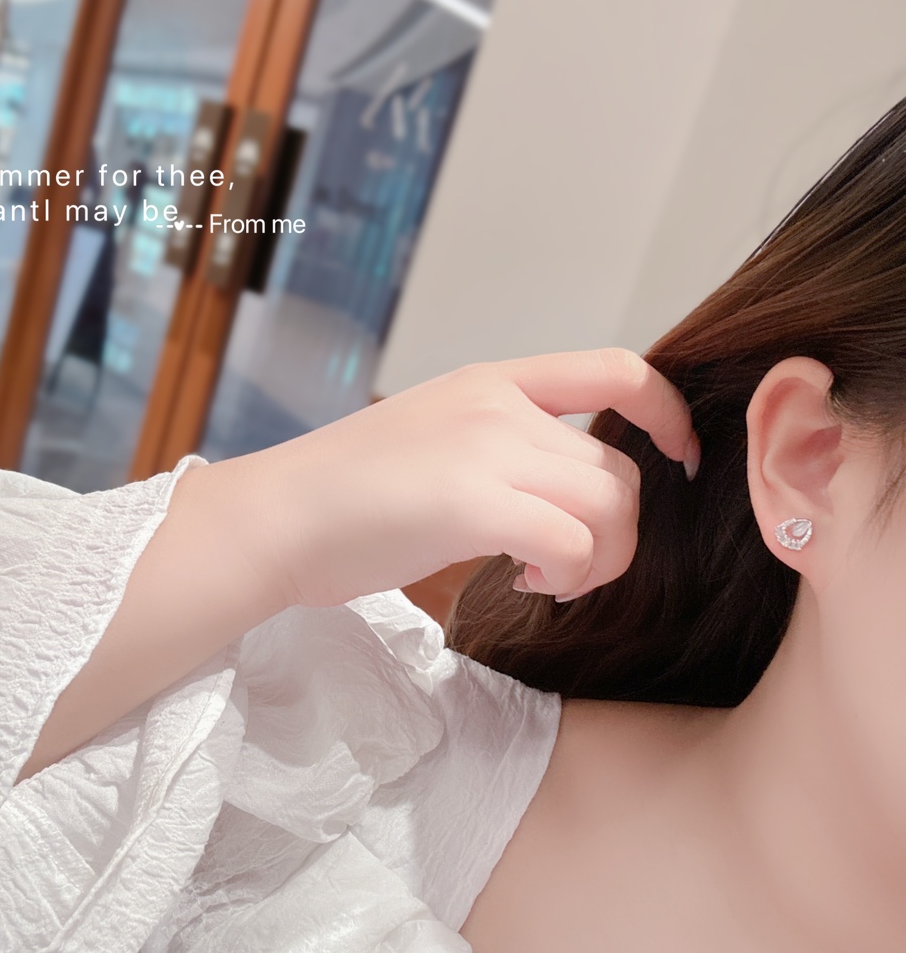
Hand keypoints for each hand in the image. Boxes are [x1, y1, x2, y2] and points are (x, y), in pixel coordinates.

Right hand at [225, 348, 698, 608]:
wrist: (275, 517)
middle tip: (572, 567)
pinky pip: (572, 544)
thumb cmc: (344, 493)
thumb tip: (564, 488)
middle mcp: (498, 405)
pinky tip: (530, 584)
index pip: (617, 367)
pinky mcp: (469, 502)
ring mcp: (485, 448)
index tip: (677, 459)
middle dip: (619, 532)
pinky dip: (569, 576)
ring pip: (610, 505)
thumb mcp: (433, 438)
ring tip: (550, 578)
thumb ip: (500, 445)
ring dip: (599, 560)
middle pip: (620, 468)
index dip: (668, 413)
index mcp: (491, 383)